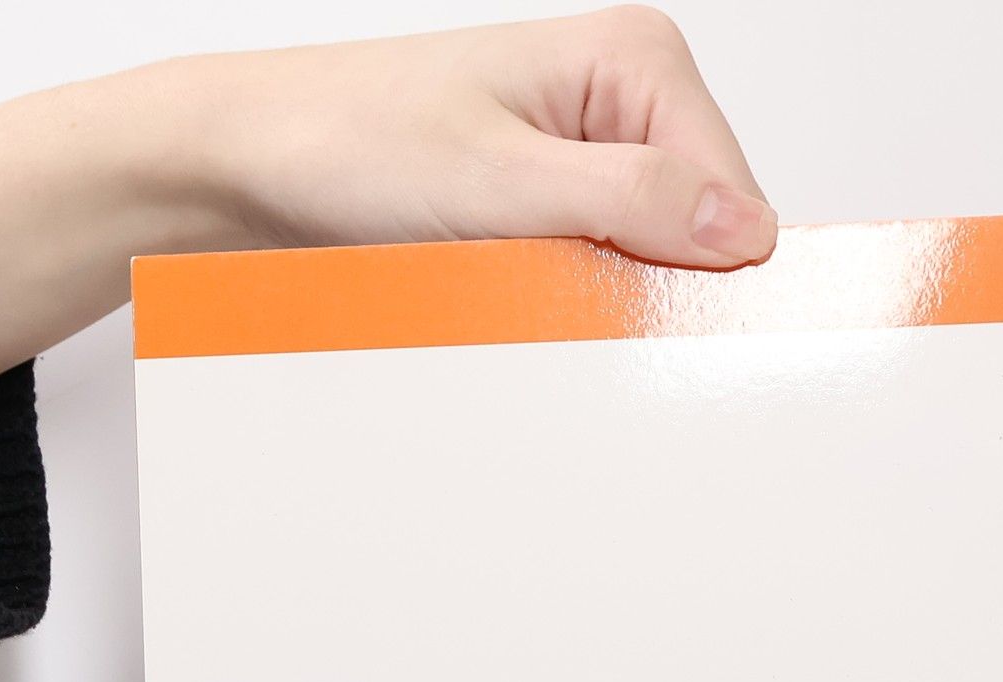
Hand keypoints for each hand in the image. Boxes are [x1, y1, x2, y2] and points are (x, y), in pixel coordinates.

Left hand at [211, 10, 773, 265]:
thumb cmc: (352, 144)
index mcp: (637, 59)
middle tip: (555, 286)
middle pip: (705, 233)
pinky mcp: (563, 199)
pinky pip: (611, 272)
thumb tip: (743, 229)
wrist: (259, 163)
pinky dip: (576, 300)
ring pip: (659, 261)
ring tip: (521, 277)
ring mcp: (596, 151)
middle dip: (647, 281)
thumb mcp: (502, 183)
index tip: (634, 300)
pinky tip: (520, 288)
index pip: (738, 198)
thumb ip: (633, 200)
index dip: (700, 268)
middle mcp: (627, 97)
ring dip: (605, 296)